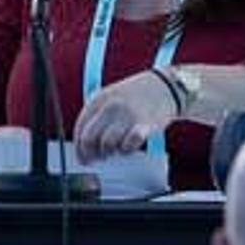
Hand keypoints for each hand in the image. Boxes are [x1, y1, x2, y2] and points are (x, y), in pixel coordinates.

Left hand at [71, 69, 187, 161]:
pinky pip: (128, 145)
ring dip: (110, 151)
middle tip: (98, 158)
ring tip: (117, 149)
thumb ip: (98, 116)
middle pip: (89, 138)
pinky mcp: (144, 124)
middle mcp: (110, 106)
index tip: (82, 158)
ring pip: (107, 144)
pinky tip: (129, 146)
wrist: (165, 86)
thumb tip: (86, 144)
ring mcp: (126, 115)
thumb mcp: (111, 97)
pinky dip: (127, 149)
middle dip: (91, 153)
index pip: (80, 128)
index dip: (79, 147)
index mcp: (99, 99)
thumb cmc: (136, 95)